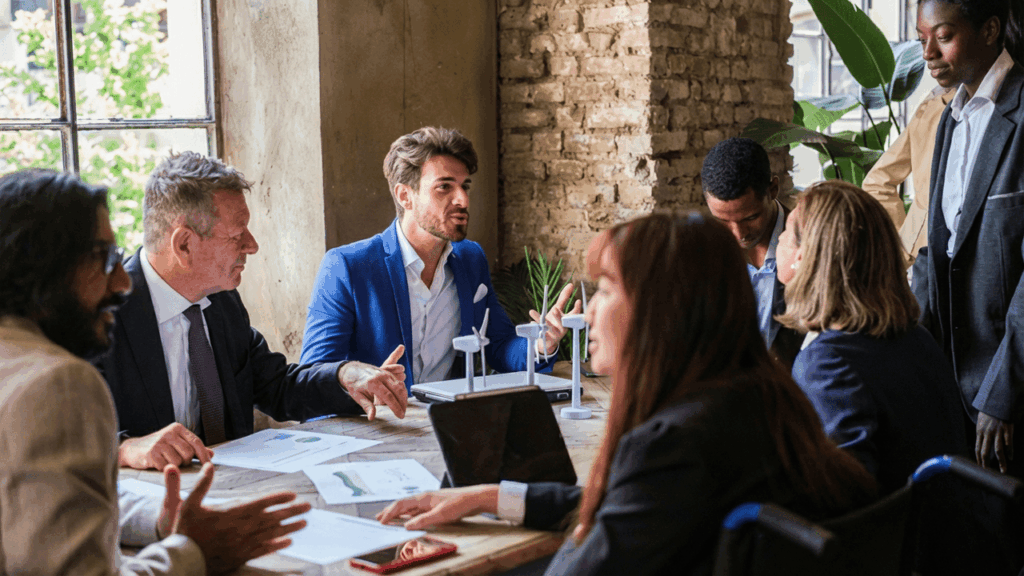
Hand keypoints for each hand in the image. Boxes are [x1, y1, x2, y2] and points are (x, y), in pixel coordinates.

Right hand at [118, 423, 212, 469]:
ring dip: (175, 467)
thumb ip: (194, 448)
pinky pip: (166, 467)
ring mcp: (159, 442)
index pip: (197, 442)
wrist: (132, 450)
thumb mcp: (176, 443)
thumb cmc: (159, 447)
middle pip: (189, 453)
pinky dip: (165, 470)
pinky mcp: (151, 453)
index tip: (209, 466)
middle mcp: (169, 433)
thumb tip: (212, 454)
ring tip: (166, 462)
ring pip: (178, 462)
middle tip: (178, 462)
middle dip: (186, 462)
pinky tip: (158, 464)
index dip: (204, 455)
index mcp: (177, 428)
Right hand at [171, 462, 311, 574]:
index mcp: (232, 513)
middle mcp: (242, 528)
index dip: (278, 498)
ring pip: (272, 533)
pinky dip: (277, 545)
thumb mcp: (189, 504)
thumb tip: (209, 466)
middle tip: (308, 506)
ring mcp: (243, 544)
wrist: (183, 560)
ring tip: (304, 522)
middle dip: (292, 511)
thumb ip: (201, 485)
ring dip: (290, 527)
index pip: (261, 503)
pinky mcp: (241, 556)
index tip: (292, 495)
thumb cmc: (186, 532)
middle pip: (272, 517)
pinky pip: (264, 549)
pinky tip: (288, 542)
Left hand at [339, 345, 407, 419]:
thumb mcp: (357, 396)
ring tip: (403, 408)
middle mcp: (381, 376)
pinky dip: (402, 392)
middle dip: (402, 403)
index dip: (396, 407)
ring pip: (400, 385)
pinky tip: (401, 400)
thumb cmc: (354, 383)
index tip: (400, 415)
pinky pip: (399, 382)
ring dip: (404, 397)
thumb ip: (367, 406)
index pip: (388, 396)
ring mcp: (386, 373)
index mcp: (372, 383)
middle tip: (403, 414)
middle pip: (397, 390)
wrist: (352, 369)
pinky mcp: (388, 373)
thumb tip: (371, 418)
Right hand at [376, 485, 498, 529]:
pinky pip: (416, 511)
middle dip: (390, 512)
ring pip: (409, 508)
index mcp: (422, 498)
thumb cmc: (459, 503)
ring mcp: (429, 502)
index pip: (400, 504)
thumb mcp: (441, 514)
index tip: (380, 521)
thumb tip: (406, 526)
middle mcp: (423, 498)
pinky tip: (407, 520)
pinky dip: (408, 516)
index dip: (389, 513)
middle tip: (378, 519)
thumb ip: (423, 520)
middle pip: (402, 505)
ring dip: (398, 514)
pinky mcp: (435, 506)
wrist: (475, 498)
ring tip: (389, 519)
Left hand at [529, 283, 581, 355]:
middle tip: (555, 309)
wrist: (547, 340)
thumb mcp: (558, 309)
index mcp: (566, 320)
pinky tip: (531, 322)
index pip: (574, 315)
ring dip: (543, 321)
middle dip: (558, 316)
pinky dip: (536, 327)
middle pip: (561, 322)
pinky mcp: (546, 339)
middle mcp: (562, 328)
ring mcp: (554, 334)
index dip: (577, 308)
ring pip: (549, 327)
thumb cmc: (554, 321)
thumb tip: (570, 284)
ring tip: (536, 313)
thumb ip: (564, 298)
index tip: (578, 301)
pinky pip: (540, 333)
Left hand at [976, 412, 1014, 472]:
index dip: (978, 459)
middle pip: (985, 452)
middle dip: (986, 463)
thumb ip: (982, 433)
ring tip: (1003, 470)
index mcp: (979, 431)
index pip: (977, 448)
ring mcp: (997, 432)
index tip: (980, 467)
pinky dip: (1010, 451)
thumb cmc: (989, 412)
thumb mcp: (981, 422)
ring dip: (1001, 461)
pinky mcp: (1007, 429)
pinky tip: (1011, 457)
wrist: (997, 401)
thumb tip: (982, 443)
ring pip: (998, 450)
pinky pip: (1008, 443)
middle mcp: (987, 433)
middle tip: (989, 472)